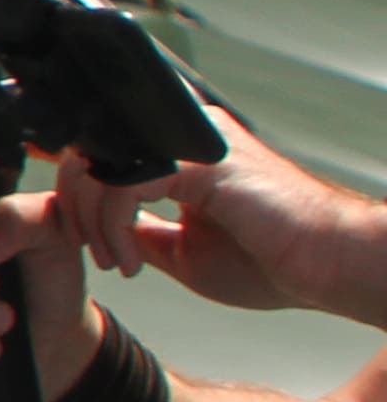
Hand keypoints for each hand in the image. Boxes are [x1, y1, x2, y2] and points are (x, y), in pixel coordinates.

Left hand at [50, 112, 370, 318]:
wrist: (329, 266)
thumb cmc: (272, 261)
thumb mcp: (181, 249)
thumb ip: (138, 230)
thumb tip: (95, 226)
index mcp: (180, 150)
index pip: (103, 148)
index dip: (73, 186)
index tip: (77, 232)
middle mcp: (183, 134)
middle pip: (90, 149)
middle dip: (74, 207)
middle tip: (97, 252)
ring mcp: (194, 143)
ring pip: (101, 164)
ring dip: (91, 222)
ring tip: (117, 262)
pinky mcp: (203, 163)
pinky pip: (127, 184)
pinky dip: (113, 227)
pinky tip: (131, 263)